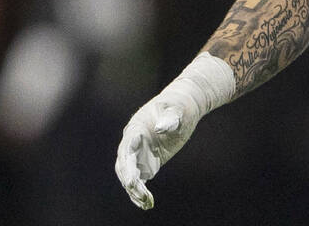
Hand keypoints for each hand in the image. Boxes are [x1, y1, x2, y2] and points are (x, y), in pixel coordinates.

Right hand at [115, 88, 202, 208]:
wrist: (184, 106)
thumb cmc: (179, 105)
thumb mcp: (176, 109)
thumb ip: (169, 117)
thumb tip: (160, 128)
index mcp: (135, 129)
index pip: (126, 150)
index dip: (127, 166)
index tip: (132, 181)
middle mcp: (133, 143)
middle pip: (124, 166)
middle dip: (131, 181)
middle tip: (142, 195)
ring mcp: (139, 153)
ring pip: (130, 176)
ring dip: (135, 190)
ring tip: (147, 203)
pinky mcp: (147, 162)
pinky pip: (140, 179)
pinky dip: (141, 192)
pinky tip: (147, 203)